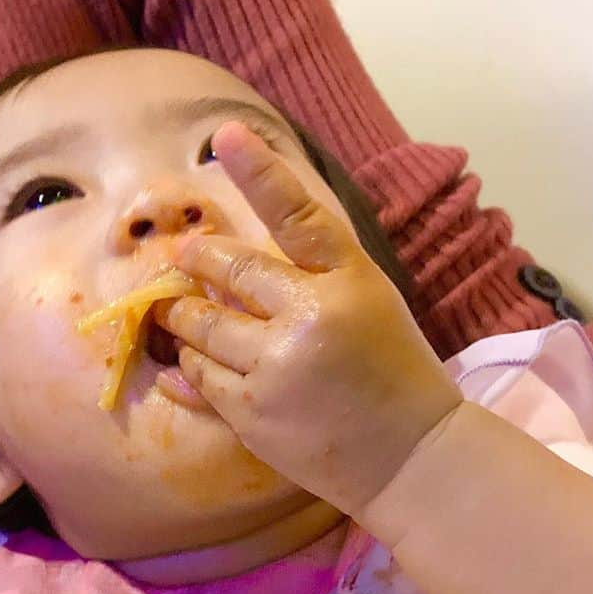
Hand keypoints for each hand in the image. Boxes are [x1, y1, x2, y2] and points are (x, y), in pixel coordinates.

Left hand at [160, 121, 461, 518]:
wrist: (410, 457)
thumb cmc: (395, 376)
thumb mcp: (371, 304)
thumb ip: (313, 277)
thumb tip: (236, 263)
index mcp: (349, 281)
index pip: (298, 216)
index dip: (260, 171)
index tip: (226, 136)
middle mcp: (308, 317)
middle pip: (229, 270)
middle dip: (197, 259)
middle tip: (182, 257)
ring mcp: (275, 367)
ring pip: (201, 327)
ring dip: (185, 318)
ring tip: (182, 316)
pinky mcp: (252, 413)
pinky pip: (198, 377)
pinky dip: (189, 366)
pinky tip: (188, 362)